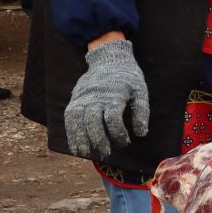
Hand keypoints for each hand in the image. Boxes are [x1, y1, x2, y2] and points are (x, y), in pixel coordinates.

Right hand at [64, 39, 149, 161]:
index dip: (119, 134)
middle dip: (99, 141)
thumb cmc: (128, 78)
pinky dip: (71, 134)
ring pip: (78, 121)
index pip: (113, 120)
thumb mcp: (140, 91)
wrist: (109, 58)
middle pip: (93, 122)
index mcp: (114, 95)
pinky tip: (75, 147)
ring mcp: (83, 98)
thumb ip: (142, 112)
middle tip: (106, 153)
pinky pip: (70, 118)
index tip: (126, 142)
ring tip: (86, 154)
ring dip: (81, 140)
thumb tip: (140, 134)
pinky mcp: (75, 99)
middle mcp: (96, 97)